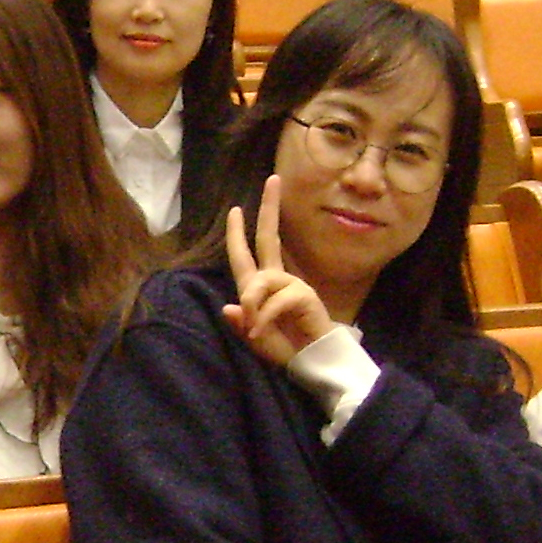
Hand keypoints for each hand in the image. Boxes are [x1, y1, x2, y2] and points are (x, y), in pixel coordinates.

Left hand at [221, 175, 334, 368]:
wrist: (312, 363)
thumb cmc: (285, 349)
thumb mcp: (255, 339)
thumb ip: (243, 324)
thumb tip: (229, 307)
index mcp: (261, 287)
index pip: (246, 255)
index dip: (238, 233)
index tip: (235, 208)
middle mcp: (276, 280)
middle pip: (269, 238)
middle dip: (269, 209)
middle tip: (272, 180)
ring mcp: (292, 285)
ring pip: (262, 280)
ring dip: (253, 304)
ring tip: (254, 329)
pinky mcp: (304, 295)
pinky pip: (275, 300)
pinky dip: (264, 317)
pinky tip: (261, 331)